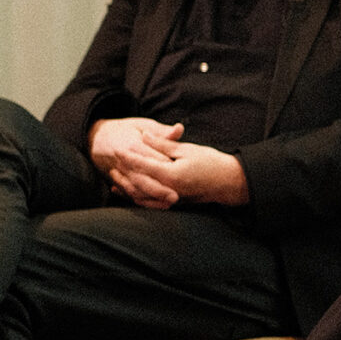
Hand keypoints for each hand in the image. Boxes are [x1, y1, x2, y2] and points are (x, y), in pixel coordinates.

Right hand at [89, 117, 183, 206]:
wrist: (98, 138)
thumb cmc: (126, 130)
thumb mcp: (144, 125)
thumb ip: (163, 132)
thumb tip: (180, 129)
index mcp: (133, 146)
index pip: (152, 160)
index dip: (167, 168)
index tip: (184, 175)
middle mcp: (124, 162)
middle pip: (142, 179)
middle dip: (159, 189)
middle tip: (176, 197)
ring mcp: (119, 173)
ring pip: (135, 189)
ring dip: (151, 199)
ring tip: (168, 204)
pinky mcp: (117, 182)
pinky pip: (129, 194)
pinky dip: (141, 201)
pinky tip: (156, 205)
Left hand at [113, 133, 249, 207]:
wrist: (229, 182)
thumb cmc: (211, 162)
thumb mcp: (187, 149)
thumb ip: (164, 144)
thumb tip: (144, 136)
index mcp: (172, 174)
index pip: (144, 165)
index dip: (129, 157)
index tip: (117, 148)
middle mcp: (169, 190)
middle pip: (138, 182)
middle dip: (124, 172)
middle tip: (112, 161)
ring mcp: (170, 198)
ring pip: (141, 195)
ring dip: (127, 186)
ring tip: (114, 176)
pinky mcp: (173, 203)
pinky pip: (149, 202)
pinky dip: (136, 196)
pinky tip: (127, 191)